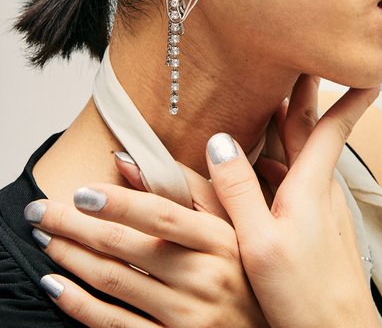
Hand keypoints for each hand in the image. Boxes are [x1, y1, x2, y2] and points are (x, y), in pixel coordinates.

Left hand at [24, 175, 266, 327]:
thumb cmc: (249, 271)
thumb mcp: (237, 225)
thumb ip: (192, 188)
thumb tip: (132, 160)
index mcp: (225, 241)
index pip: (164, 216)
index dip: (121, 203)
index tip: (83, 191)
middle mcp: (206, 278)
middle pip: (128, 248)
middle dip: (77, 227)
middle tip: (43, 210)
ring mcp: (188, 315)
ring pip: (114, 283)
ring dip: (71, 259)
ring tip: (46, 240)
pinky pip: (113, 324)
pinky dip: (78, 304)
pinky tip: (57, 286)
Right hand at [207, 76, 380, 327]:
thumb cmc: (303, 297)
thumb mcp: (258, 244)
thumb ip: (239, 192)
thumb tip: (221, 142)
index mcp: (309, 188)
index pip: (332, 126)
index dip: (349, 93)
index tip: (366, 64)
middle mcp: (320, 193)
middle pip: (313, 132)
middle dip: (307, 95)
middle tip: (304, 60)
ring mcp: (321, 212)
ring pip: (304, 157)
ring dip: (293, 127)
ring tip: (275, 99)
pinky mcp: (316, 231)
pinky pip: (297, 183)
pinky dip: (282, 163)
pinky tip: (265, 166)